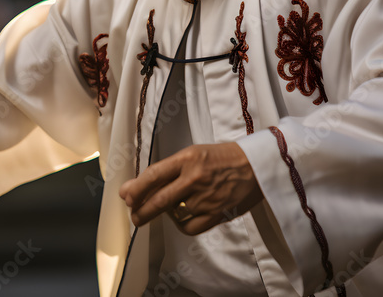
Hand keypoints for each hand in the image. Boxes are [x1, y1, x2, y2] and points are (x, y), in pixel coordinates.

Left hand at [118, 142, 262, 234]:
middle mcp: (195, 178)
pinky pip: (190, 227)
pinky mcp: (217, 213)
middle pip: (159, 200)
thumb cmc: (222, 158)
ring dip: (165, 215)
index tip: (126, 197)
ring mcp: (206, 198)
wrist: (256, 166)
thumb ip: (168, 170)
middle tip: (135, 216)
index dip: (136, 189)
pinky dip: (182, 225)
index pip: (154, 175)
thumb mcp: (194, 154)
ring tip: (167, 210)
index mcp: (187, 159)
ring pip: (174, 215)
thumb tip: (138, 186)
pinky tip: (182, 218)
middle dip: (141, 211)